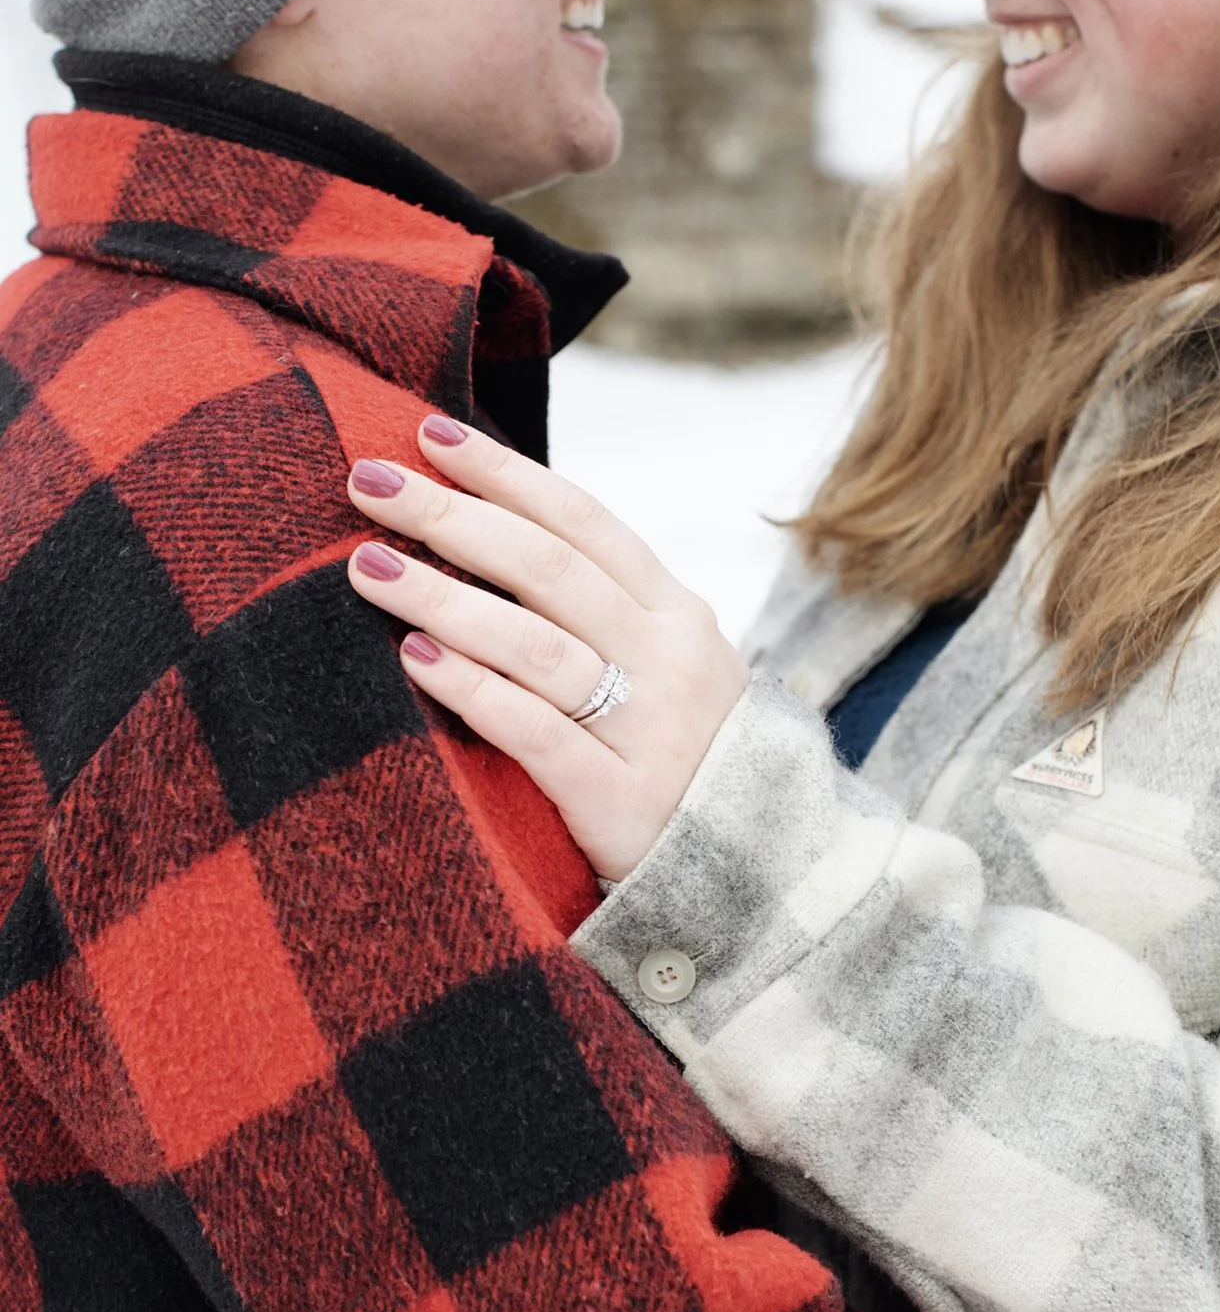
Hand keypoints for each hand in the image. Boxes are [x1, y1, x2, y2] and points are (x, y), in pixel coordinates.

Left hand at [343, 416, 752, 881]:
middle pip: (550, 569)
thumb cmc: (682, 761)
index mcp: (679, 616)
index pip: (586, 521)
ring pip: (536, 644)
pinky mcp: (622, 802)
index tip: (428, 435)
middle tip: (367, 480)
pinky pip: (536, 734)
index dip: (506, 474)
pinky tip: (414, 657)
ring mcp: (651, 730)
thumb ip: (602, 613)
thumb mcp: (669, 670)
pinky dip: (473, 690)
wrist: (762, 876)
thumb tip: (488, 537)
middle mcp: (672, 660)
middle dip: (453, 516)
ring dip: (444, 596)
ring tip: (367, 565)